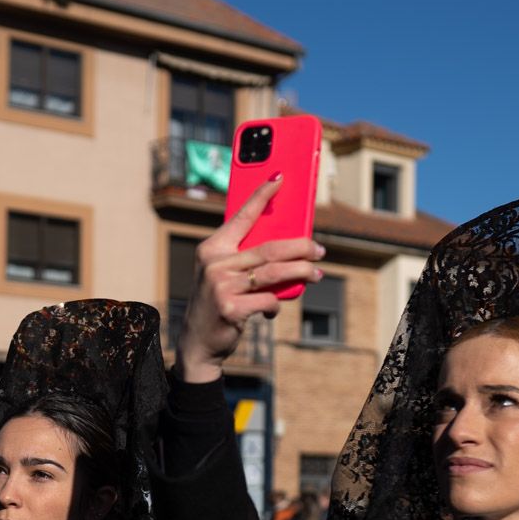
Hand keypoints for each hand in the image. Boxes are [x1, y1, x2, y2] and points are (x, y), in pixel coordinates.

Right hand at [180, 176, 323, 382]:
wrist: (198, 341)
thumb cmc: (217, 302)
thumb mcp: (224, 275)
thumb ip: (246, 260)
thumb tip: (289, 249)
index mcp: (212, 248)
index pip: (242, 216)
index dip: (261, 196)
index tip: (279, 178)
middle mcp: (215, 264)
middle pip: (270, 248)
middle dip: (301, 248)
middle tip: (319, 250)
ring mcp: (221, 286)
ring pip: (275, 273)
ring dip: (302, 272)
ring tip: (317, 274)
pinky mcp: (231, 308)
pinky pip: (268, 300)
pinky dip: (276, 304)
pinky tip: (273, 307)